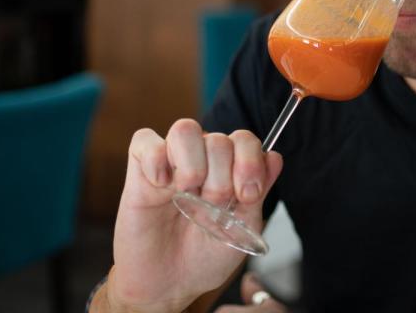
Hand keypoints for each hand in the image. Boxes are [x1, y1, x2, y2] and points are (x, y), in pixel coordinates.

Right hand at [106, 119, 283, 312]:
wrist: (169, 286)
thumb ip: (258, 192)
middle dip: (221, 177)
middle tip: (211, 207)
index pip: (244, 140)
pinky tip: (161, 187)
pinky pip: (145, 140)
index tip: (247, 196)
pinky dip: (156, 159)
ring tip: (187, 195)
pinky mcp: (140, 171)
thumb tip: (275, 157)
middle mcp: (202, 161)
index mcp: (229, 170)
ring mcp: (171, 163)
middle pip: (218, 138)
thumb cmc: (204, 258)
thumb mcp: (242, 229)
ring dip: (193, 164)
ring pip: (185, 129)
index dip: (250, 162)